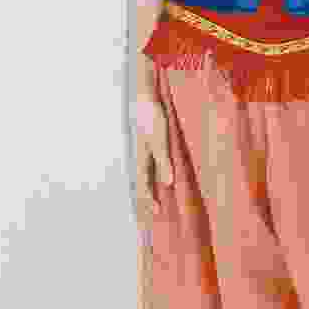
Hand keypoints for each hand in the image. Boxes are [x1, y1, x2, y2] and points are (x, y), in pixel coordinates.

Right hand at [132, 88, 173, 216]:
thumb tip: (167, 183)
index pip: (144, 183)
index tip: (156, 211)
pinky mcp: (148, 141)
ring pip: (144, 172)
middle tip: (153, 210)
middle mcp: (140, 155)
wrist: (146, 98)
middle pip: (142, 180)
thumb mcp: (161, 141)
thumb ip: (164, 162)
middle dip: (147, 195)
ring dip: (149, 185)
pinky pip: (149, 162)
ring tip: (154, 196)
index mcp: (142, 157)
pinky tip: (158, 173)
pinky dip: (152, 172)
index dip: (149, 197)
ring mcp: (143, 148)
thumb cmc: (153, 118)